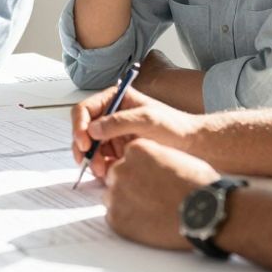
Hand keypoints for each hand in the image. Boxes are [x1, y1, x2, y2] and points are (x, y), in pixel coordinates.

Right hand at [71, 86, 196, 179]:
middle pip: (83, 130)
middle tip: (88, 162)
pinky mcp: (118, 150)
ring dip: (92, 160)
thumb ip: (119, 122)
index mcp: (116, 99)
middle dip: (84, 147)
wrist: (192, 146)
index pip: (85, 109)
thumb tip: (93, 128)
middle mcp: (111, 115)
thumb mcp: (147, 119)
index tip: (84, 142)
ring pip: (90, 147)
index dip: (79, 126)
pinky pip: (101, 159)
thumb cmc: (175, 127)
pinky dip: (100, 167)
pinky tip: (108, 172)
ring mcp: (114, 134)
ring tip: (102, 171)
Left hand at [103, 138, 219, 249]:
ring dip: (127, 203)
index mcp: (136, 150)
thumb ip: (154, 158)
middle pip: (117, 176)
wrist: (206, 214)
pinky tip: (148, 223)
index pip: (128, 158)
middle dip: (130, 186)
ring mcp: (116, 194)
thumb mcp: (176, 157)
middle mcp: (121, 169)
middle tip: (151, 198)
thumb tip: (147, 166)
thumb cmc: (198, 185)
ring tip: (151, 211)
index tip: (151, 180)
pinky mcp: (116, 218)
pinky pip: (115, 217)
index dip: (140, 171)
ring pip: (113, 197)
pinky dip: (128, 222)